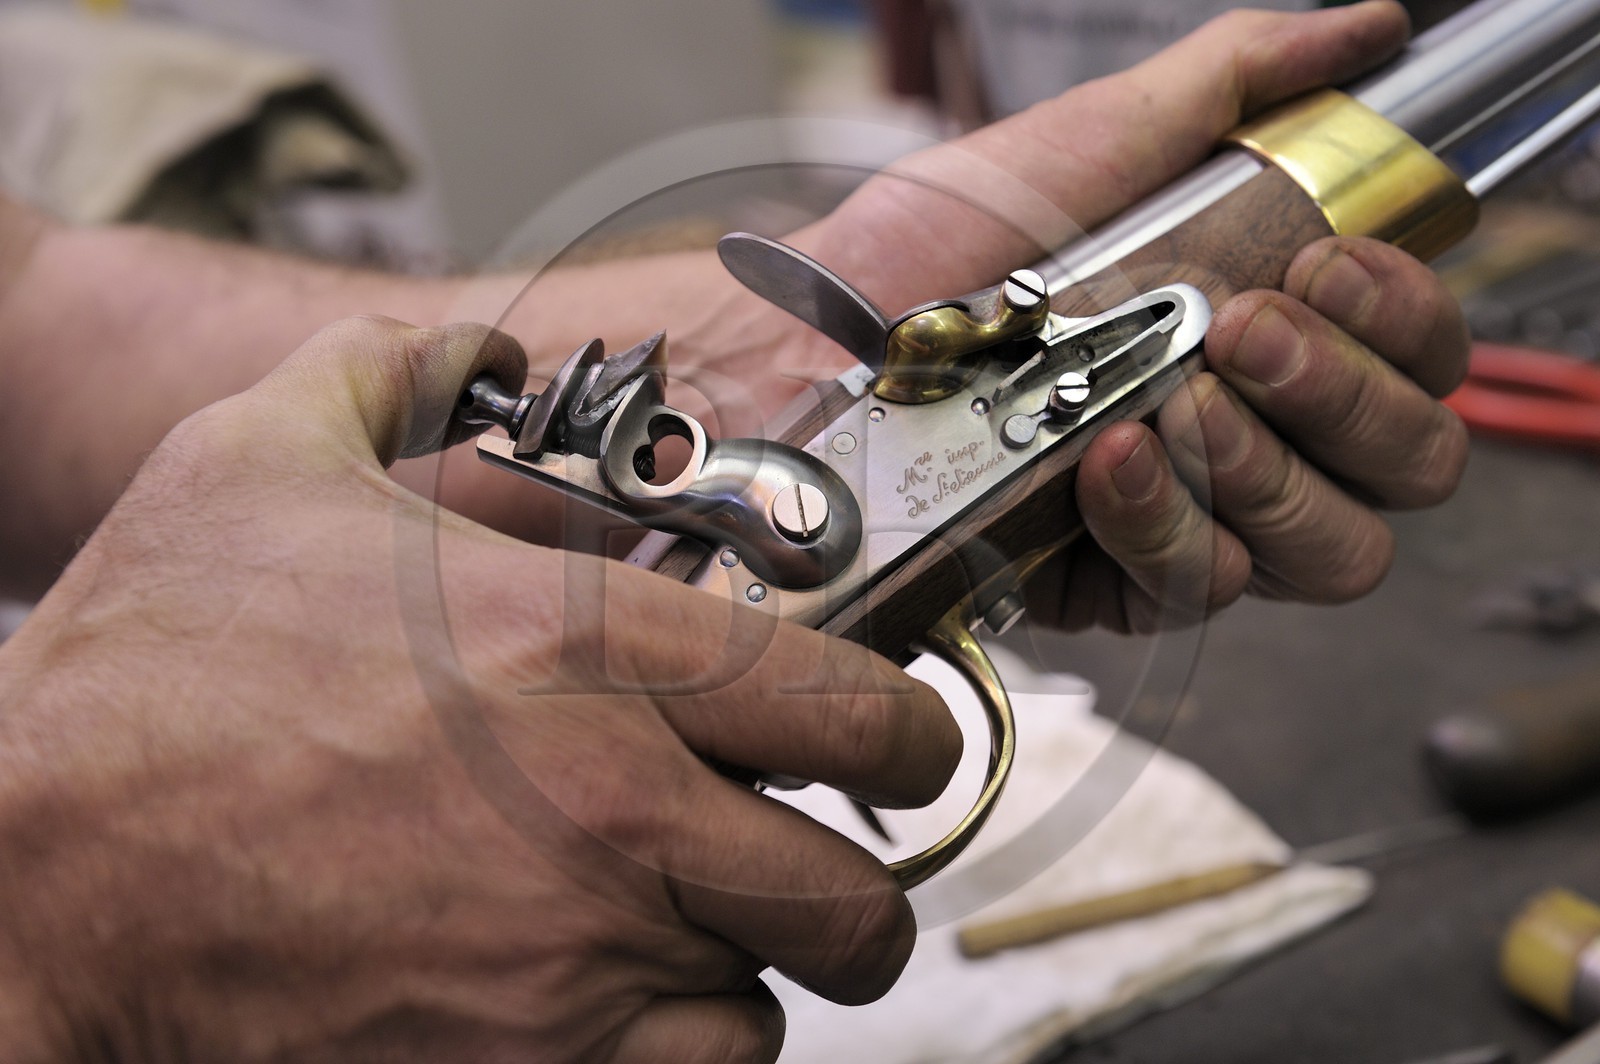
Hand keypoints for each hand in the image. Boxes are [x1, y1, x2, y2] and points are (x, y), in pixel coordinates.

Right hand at [0, 318, 958, 1061]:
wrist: (33, 890)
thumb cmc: (144, 683)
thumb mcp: (252, 462)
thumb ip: (394, 373)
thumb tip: (476, 350)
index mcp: (588, 645)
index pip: (860, 705)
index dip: (908, 733)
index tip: (896, 746)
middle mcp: (617, 808)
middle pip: (856, 892)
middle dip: (859, 886)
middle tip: (823, 865)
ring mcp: (580, 959)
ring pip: (774, 1002)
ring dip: (755, 969)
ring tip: (698, 932)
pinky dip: (686, 1048)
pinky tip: (625, 1002)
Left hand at [758, 1, 1467, 631]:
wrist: (817, 337)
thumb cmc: (942, 245)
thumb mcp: (1098, 139)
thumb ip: (1240, 84)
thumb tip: (1367, 30)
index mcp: (1267, 331)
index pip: (1418, 360)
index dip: (1406, 322)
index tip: (1329, 266)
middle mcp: (1248, 431)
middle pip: (1404, 467)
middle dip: (1347, 396)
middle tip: (1243, 329)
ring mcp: (1188, 516)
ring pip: (1329, 549)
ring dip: (1266, 464)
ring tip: (1175, 393)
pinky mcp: (1115, 583)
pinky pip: (1201, 586)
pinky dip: (1166, 520)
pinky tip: (1111, 456)